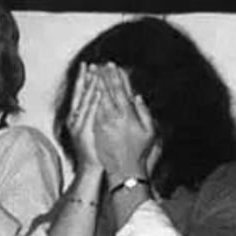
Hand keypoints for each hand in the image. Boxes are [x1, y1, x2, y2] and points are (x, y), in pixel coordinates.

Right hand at [65, 62, 102, 172]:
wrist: (91, 168)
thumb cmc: (95, 150)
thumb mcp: (93, 129)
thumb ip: (94, 115)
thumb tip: (101, 100)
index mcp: (77, 117)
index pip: (80, 94)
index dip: (83, 79)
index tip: (88, 65)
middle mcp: (75, 119)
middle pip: (78, 94)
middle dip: (84, 78)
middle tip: (89, 64)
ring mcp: (78, 125)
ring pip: (83, 101)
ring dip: (89, 86)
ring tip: (94, 72)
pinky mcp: (83, 132)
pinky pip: (89, 113)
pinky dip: (93, 101)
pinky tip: (98, 91)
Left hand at [94, 64, 155, 181]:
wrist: (123, 170)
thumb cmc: (139, 152)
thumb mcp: (149, 132)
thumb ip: (145, 113)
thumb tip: (137, 97)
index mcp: (127, 115)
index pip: (120, 90)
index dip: (116, 76)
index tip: (112, 65)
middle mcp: (113, 118)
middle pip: (106, 92)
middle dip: (101, 76)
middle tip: (97, 64)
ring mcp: (103, 124)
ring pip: (96, 100)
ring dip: (93, 85)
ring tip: (90, 73)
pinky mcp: (96, 130)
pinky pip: (91, 111)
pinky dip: (89, 99)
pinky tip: (86, 91)